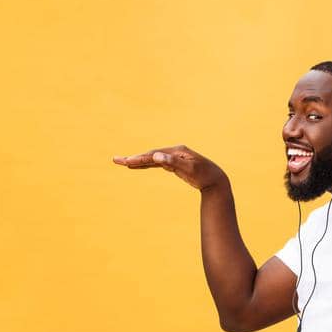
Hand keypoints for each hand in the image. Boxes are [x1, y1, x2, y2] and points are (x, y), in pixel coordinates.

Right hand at [111, 145, 227, 191]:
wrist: (216, 180)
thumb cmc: (205, 174)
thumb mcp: (189, 169)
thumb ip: (173, 162)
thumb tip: (156, 156)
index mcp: (176, 151)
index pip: (154, 155)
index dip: (140, 159)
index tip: (127, 162)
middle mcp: (173, 152)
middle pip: (150, 155)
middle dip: (133, 158)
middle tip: (116, 160)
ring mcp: (173, 158)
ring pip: (152, 159)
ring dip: (137, 161)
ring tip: (122, 162)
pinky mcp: (174, 164)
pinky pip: (156, 164)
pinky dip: (146, 165)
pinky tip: (137, 166)